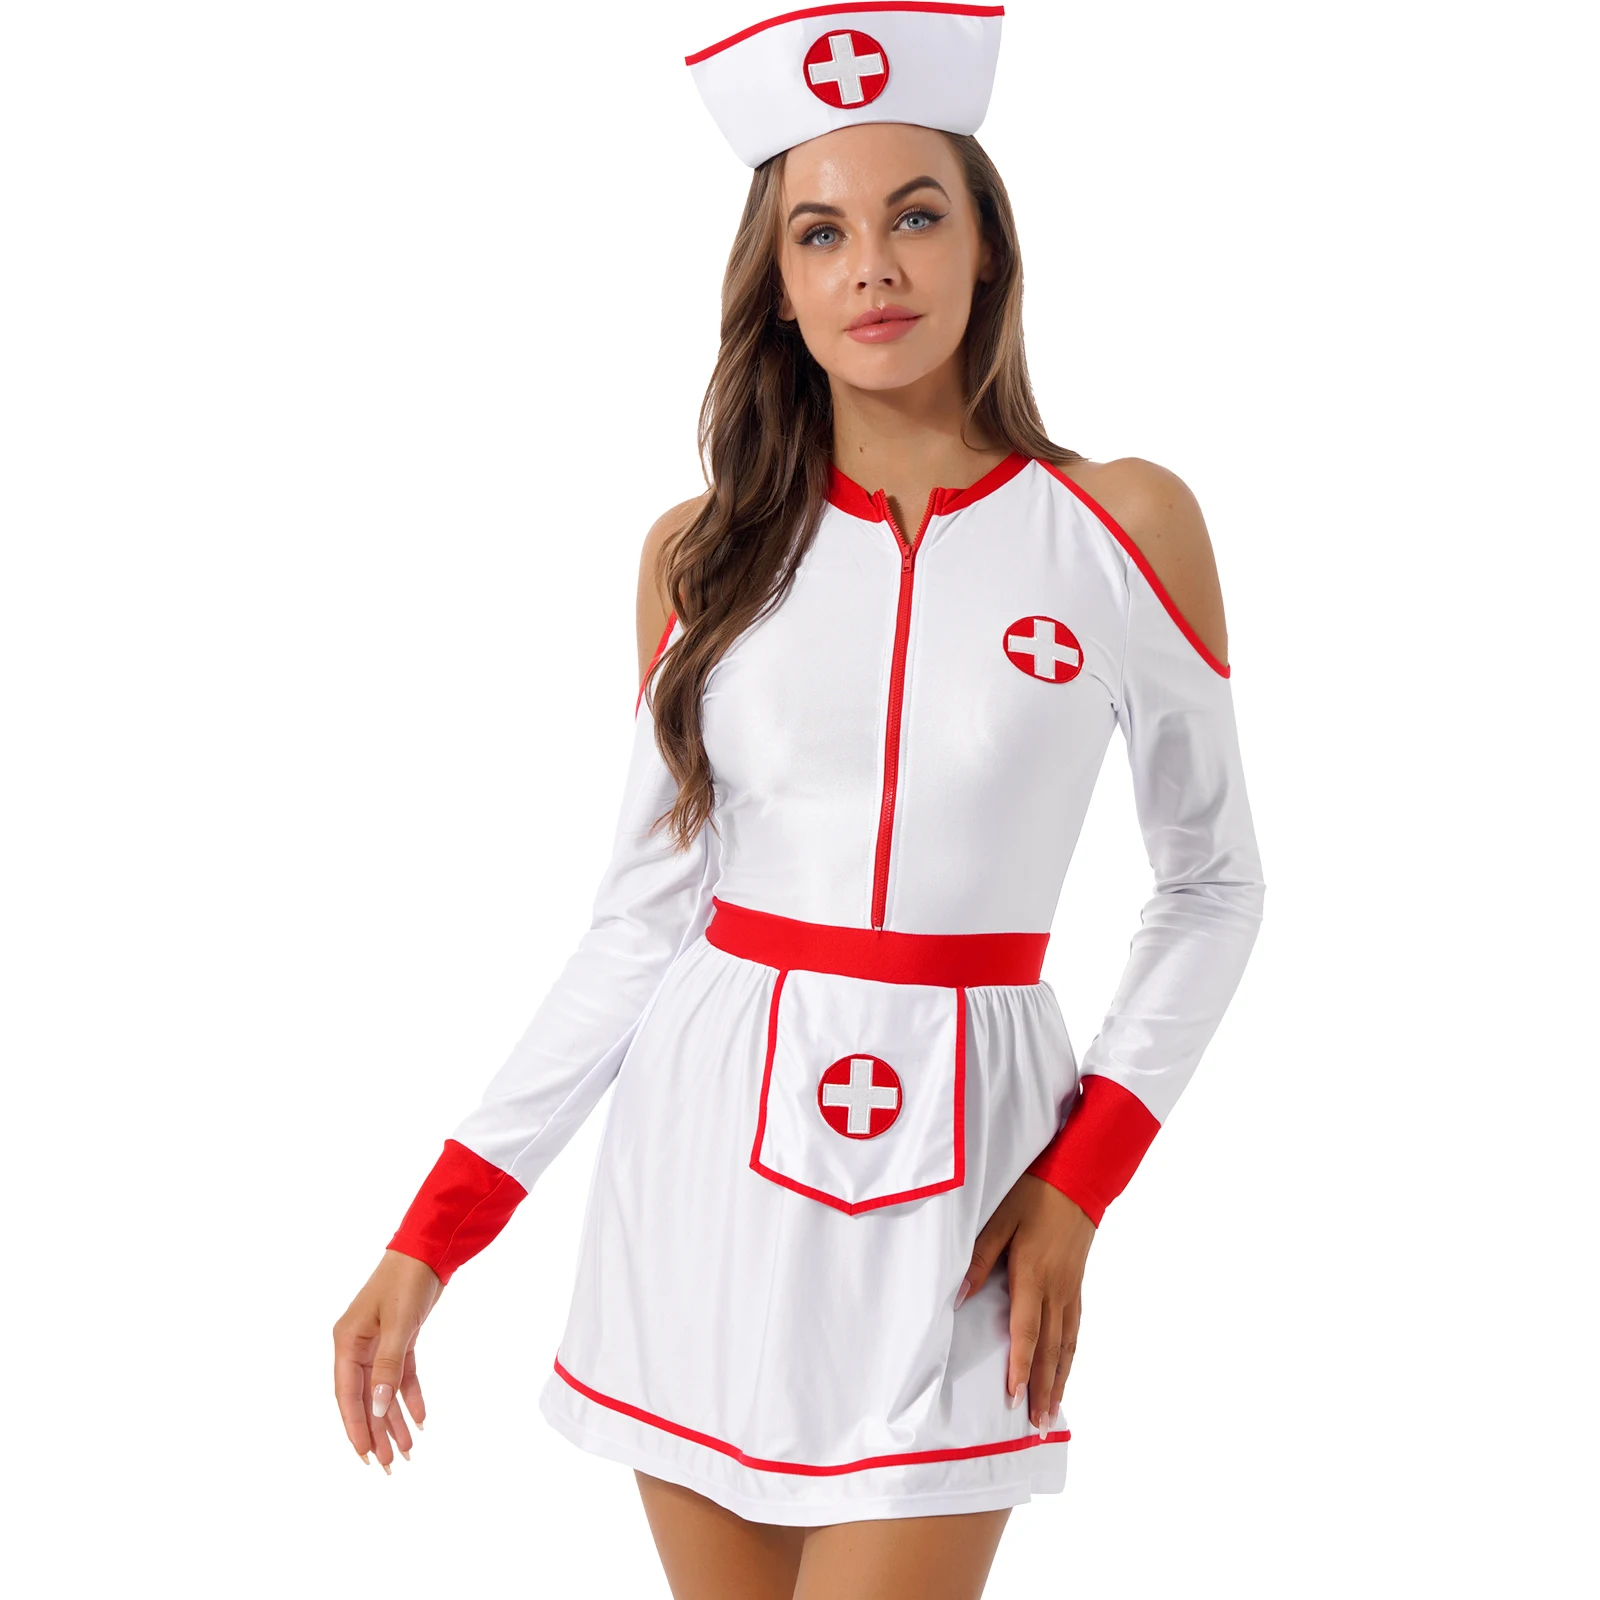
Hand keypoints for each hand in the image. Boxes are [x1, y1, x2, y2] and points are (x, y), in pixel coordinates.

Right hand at [332, 1249, 443, 1470]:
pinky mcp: (399, 1338)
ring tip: (406, 1451)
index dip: (355, 1426)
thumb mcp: (398, 1325)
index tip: (365, 1456)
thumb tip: (376, 1407)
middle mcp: (358, 1345)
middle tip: (389, 1465)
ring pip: (384, 1390)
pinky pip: (402, 1375)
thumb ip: (387, 1367)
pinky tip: (420, 1419)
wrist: (428, 1250)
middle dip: (376, 1432)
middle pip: (365, 1397)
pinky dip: (410, 1396)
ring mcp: (378, 1342)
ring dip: (394, 1419)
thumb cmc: (406, 1282)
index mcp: (347, 1341)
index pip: (347, 1394)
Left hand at [957, 1174, 1095, 1433]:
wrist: (1078, 1179)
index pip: (1025, 1330)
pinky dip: (1070, 1356)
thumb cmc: (1034, 1196)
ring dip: (1059, 1380)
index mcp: (1032, 1275)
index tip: (1013, 1397)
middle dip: (1041, 1388)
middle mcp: (1055, 1289)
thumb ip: (979, 1259)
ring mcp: (1070, 1289)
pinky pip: (1075, 1330)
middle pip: (1048, 1348)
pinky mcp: (1077, 1285)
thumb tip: (960, 1296)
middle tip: (1037, 1425)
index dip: (1019, 1366)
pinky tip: (1065, 1370)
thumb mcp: (999, 1220)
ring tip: (1053, 1412)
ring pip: (1065, 1344)